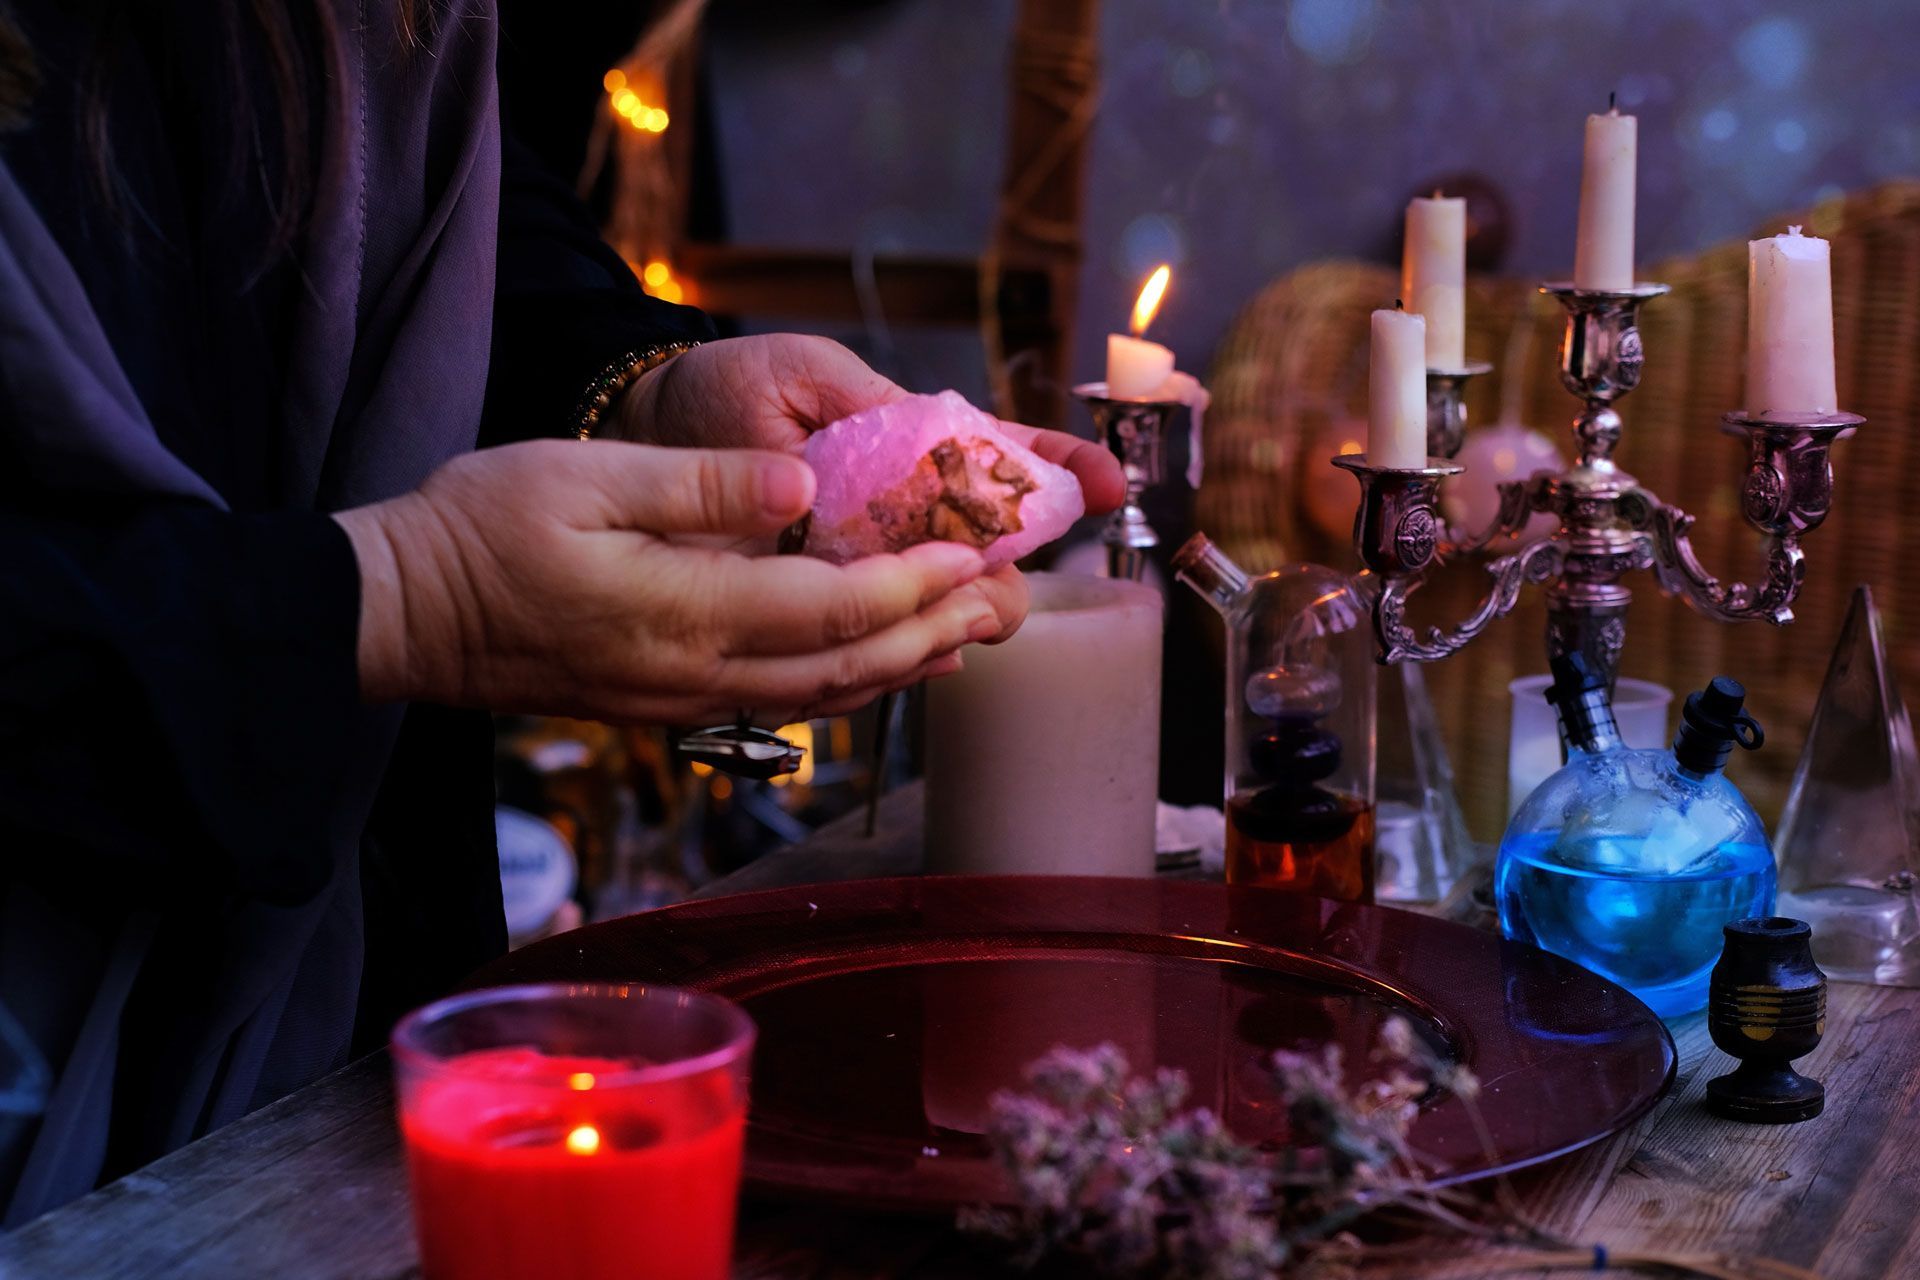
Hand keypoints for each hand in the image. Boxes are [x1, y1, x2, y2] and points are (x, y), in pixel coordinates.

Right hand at [333, 440, 1008, 724]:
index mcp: (684, 613)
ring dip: (908, 665)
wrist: (403, 614)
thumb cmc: (480, 531)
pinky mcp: (671, 704)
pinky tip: (886, 660)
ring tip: (974, 629)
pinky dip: (853, 682)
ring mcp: (684, 700)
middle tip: (1010, 598)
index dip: (915, 586)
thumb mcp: (583, 478)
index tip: (974, 552)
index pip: (833, 610)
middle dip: (937, 632)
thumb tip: (805, 484)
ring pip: (825, 698)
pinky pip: (788, 702)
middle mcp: (696, 675)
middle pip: (849, 668)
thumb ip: (701, 485)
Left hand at [617, 333, 1127, 641]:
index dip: (1059, 474)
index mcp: (906, 451)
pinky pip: (869, 644)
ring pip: (937, 607)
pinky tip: (932, 658)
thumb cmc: (722, 392)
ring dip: (967, 615)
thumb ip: (875, 404)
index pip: (1001, 463)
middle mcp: (894, 519)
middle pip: (983, 556)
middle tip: (1007, 577)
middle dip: (1012, 568)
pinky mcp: (810, 613)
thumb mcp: (807, 374)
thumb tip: (943, 445)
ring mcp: (856, 570)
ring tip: (976, 619)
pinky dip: (906, 654)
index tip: (1106, 484)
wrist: (637, 438)